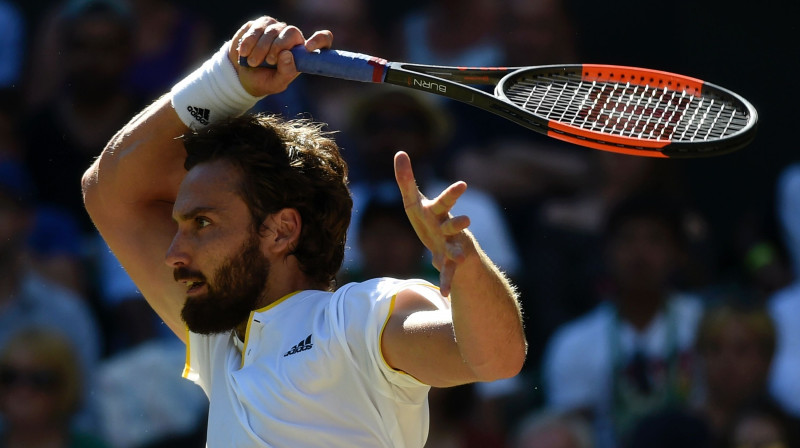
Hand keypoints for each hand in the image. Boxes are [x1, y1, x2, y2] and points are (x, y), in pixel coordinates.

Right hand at [228, 16, 332, 96]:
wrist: (240, 74)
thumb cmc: (263, 80)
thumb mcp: (275, 83)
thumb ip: (285, 72)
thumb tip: (287, 54)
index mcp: (302, 53)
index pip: (323, 39)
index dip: (319, 40)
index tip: (309, 48)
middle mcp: (292, 38)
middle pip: (292, 32)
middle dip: (278, 47)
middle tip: (268, 61)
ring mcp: (276, 29)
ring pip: (273, 30)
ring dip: (260, 47)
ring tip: (252, 62)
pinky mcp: (260, 25)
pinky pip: (257, 27)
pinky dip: (249, 41)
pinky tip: (243, 52)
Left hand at [394, 151, 470, 295]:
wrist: (452, 249)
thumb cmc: (432, 222)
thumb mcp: (416, 202)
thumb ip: (407, 179)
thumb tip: (399, 152)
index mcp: (437, 213)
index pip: (443, 201)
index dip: (452, 194)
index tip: (463, 184)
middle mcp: (448, 227)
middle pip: (453, 223)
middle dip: (458, 221)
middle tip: (466, 217)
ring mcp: (451, 245)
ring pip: (455, 247)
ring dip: (456, 251)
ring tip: (461, 255)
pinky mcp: (450, 263)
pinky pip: (449, 273)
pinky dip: (447, 281)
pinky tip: (445, 292)